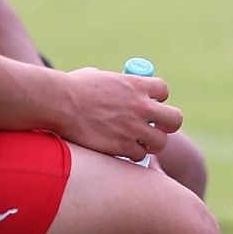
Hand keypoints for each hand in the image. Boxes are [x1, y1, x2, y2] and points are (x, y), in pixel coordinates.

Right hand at [53, 65, 178, 159]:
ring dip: (150, 144)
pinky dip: (131, 155)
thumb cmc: (72, 88)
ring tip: (136, 143)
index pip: (163, 90)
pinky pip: (139, 156)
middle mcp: (140, 106)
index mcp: (136, 84)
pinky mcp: (122, 147)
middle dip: (166, 125)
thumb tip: (114, 89)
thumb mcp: (99, 77)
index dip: (158, 99)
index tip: (149, 104)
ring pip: (160, 143)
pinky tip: (120, 150)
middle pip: (174, 119)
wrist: (58, 103)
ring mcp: (133, 128)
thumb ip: (113, 85)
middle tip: (154, 128)